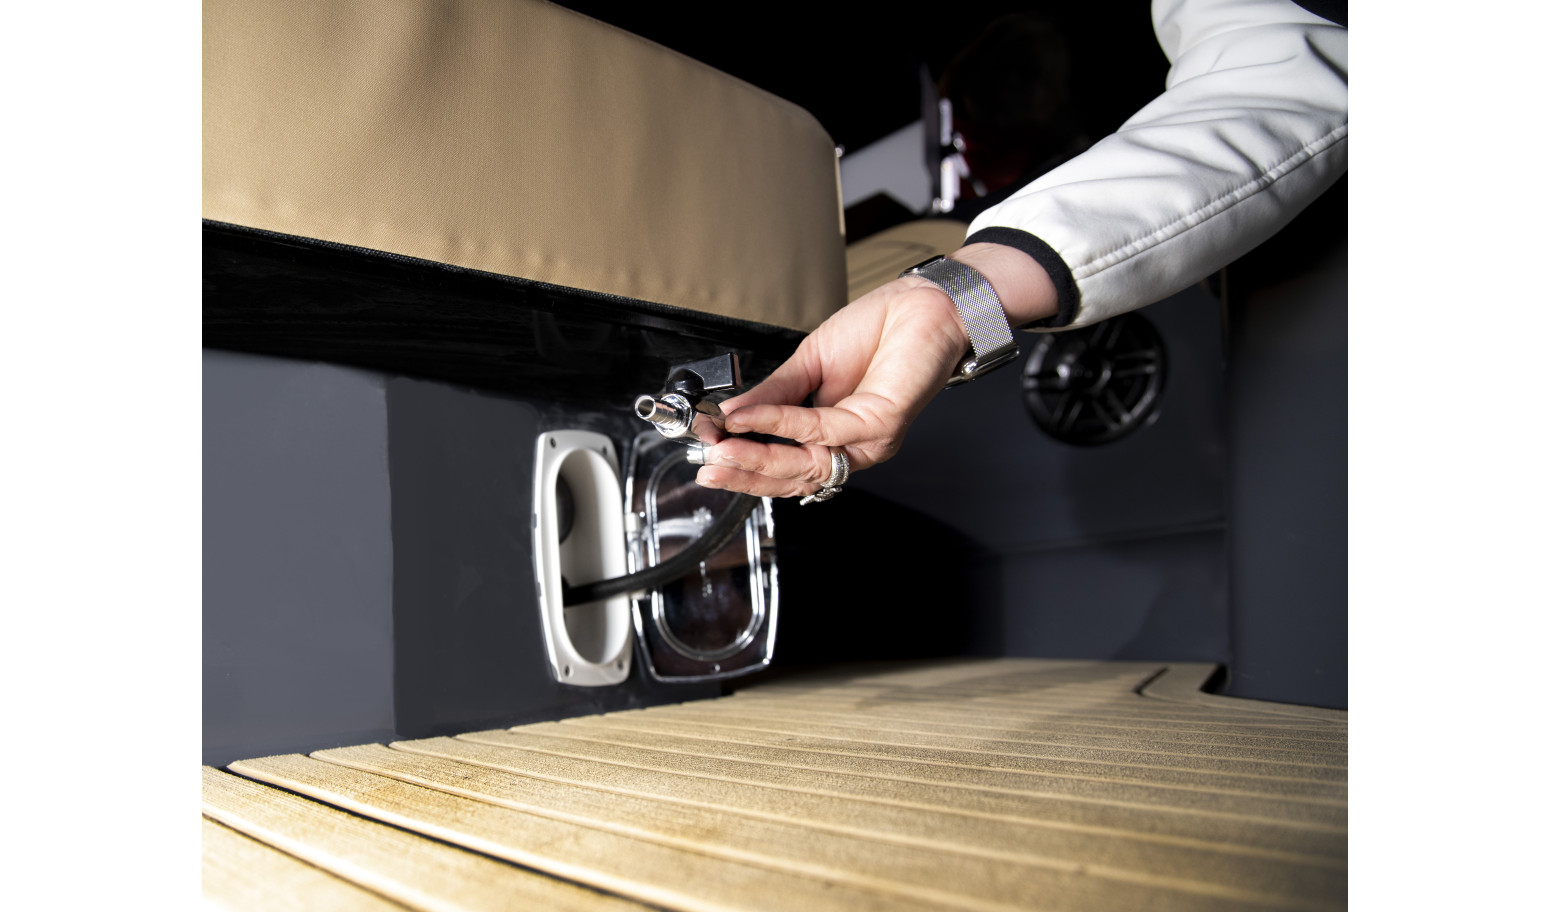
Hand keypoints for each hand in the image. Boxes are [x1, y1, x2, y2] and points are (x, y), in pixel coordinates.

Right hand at [693, 276, 967, 497]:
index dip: (745, 464)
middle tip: (709, 462)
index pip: (786, 467)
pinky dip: (782, 423)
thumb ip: (773, 393)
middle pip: (794, 476)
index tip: (708, 450)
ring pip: (808, 463)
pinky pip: (823, 429)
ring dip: (759, 455)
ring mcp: (869, 440)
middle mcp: (853, 446)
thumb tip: (731, 413)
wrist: (924, 305)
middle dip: (745, 472)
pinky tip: (754, 416)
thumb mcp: (809, 363)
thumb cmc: (879, 331)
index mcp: (835, 436)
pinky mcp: (881, 422)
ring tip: (723, 444)